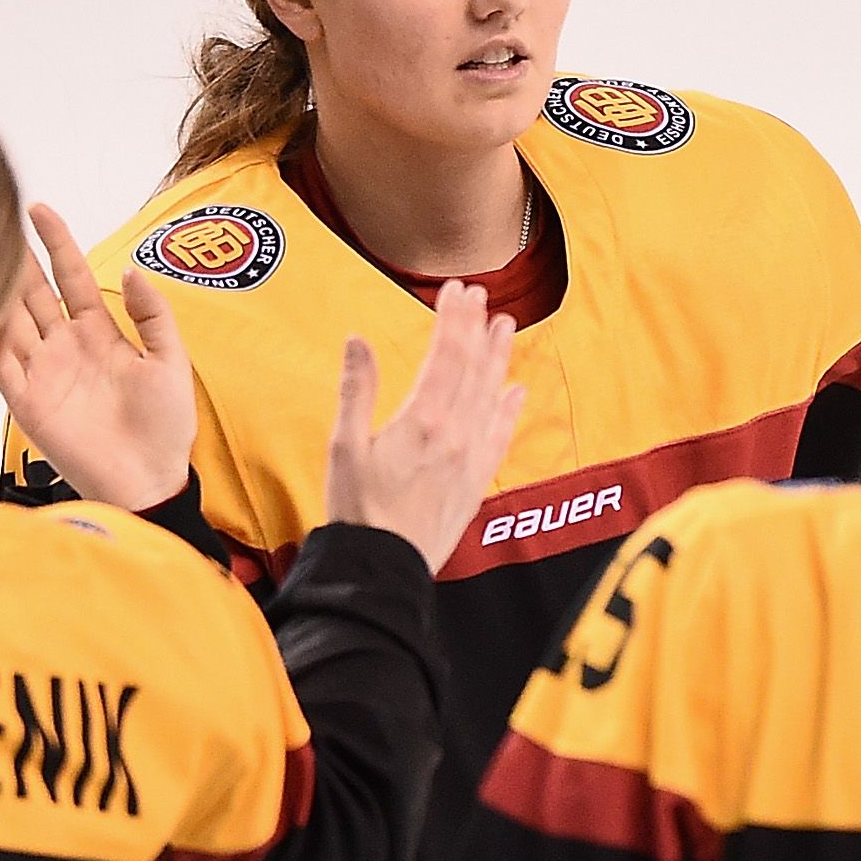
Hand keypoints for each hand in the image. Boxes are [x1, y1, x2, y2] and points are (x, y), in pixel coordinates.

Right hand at [0, 203, 195, 511]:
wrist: (147, 481)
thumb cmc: (165, 427)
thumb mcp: (170, 362)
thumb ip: (153, 315)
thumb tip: (133, 267)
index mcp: (98, 333)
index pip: (71, 276)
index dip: (56, 242)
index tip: (38, 210)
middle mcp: (64, 346)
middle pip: (32, 292)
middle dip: (15, 257)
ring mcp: (42, 372)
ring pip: (10, 321)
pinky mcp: (26, 402)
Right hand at [323, 280, 524, 573]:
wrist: (383, 569)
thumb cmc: (358, 511)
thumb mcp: (344, 446)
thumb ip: (356, 390)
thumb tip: (357, 341)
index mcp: (423, 420)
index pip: (446, 354)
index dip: (454, 318)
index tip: (456, 291)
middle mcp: (456, 434)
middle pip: (474, 368)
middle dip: (478, 329)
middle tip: (481, 297)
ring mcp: (471, 459)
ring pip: (492, 396)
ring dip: (499, 358)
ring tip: (504, 328)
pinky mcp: (476, 482)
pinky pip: (501, 437)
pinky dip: (510, 410)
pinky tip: (516, 392)